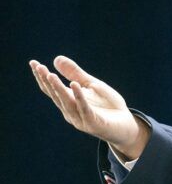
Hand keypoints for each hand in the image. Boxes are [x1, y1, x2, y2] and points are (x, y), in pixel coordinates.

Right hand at [29, 56, 150, 159]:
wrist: (126, 125)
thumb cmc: (108, 106)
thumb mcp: (91, 85)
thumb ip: (75, 74)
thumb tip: (56, 58)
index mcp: (69, 102)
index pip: (51, 89)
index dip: (42, 77)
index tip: (33, 63)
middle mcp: (71, 111)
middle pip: (55, 95)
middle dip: (47, 81)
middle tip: (39, 67)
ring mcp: (80, 118)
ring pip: (66, 102)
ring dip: (58, 88)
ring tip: (50, 74)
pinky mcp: (93, 123)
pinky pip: (84, 108)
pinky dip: (79, 97)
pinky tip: (74, 85)